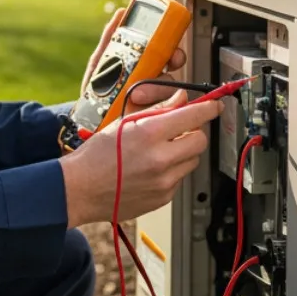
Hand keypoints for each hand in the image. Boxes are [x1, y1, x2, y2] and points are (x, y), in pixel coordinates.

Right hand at [58, 91, 220, 226]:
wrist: (81, 189)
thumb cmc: (97, 154)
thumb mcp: (125, 122)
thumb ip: (159, 110)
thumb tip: (182, 98)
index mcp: (150, 133)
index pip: (194, 116)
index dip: (209, 108)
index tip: (216, 105)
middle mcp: (160, 158)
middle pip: (200, 140)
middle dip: (193, 132)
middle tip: (179, 130)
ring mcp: (164, 181)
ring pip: (192, 160)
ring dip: (183, 152)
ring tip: (159, 151)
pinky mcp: (163, 197)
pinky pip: (179, 178)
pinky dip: (171, 171)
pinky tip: (151, 169)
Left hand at [83, 6, 187, 113]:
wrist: (88, 119)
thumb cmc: (98, 91)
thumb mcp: (100, 62)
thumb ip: (110, 38)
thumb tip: (120, 13)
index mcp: (146, 67)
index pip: (169, 55)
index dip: (175, 53)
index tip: (172, 53)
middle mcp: (154, 82)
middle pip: (175, 72)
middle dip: (173, 70)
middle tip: (161, 69)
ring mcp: (154, 101)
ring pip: (170, 92)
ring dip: (155, 90)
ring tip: (135, 94)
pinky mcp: (153, 117)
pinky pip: (164, 112)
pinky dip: (155, 109)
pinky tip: (140, 108)